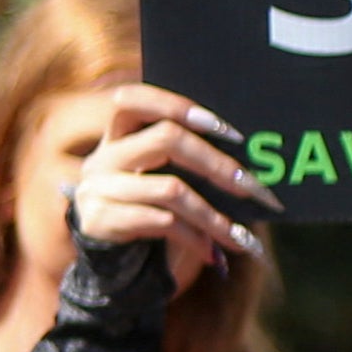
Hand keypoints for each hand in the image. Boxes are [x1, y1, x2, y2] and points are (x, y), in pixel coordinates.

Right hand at [74, 85, 270, 282]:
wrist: (109, 252)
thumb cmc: (149, 206)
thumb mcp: (161, 178)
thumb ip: (190, 163)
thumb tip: (253, 171)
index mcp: (120, 135)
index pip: (133, 99)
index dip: (178, 105)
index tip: (228, 130)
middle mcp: (105, 155)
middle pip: (166, 138)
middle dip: (217, 163)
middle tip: (254, 189)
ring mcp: (98, 187)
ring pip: (170, 189)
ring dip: (213, 216)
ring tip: (241, 238)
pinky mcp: (99, 219)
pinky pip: (162, 223)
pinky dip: (195, 238)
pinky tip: (212, 253)